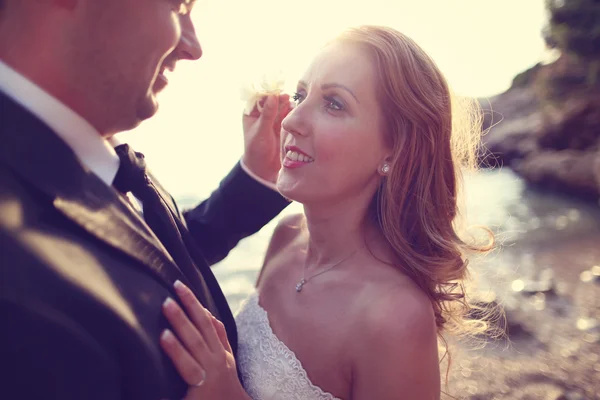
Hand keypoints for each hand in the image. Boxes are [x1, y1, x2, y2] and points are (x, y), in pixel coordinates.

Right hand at [160, 281, 249, 399]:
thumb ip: (164, 399)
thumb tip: (147, 391)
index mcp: (201, 382)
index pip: (186, 363)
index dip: (174, 349)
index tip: (162, 334)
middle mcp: (214, 366)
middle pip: (197, 339)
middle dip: (181, 320)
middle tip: (166, 301)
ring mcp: (223, 356)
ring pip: (208, 326)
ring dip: (194, 306)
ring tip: (180, 287)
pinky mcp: (228, 351)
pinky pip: (219, 329)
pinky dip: (209, 316)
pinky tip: (199, 305)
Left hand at [242, 94, 292, 183]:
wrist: (263, 168)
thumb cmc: (256, 150)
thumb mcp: (261, 132)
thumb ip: (267, 115)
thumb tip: (272, 97)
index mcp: (250, 113)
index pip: (259, 98)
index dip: (267, 92)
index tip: (276, 90)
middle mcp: (261, 114)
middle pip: (271, 101)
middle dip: (279, 98)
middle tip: (287, 97)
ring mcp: (271, 120)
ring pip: (280, 107)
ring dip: (286, 105)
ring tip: (292, 104)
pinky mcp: (280, 126)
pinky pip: (286, 115)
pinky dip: (290, 113)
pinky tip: (295, 112)